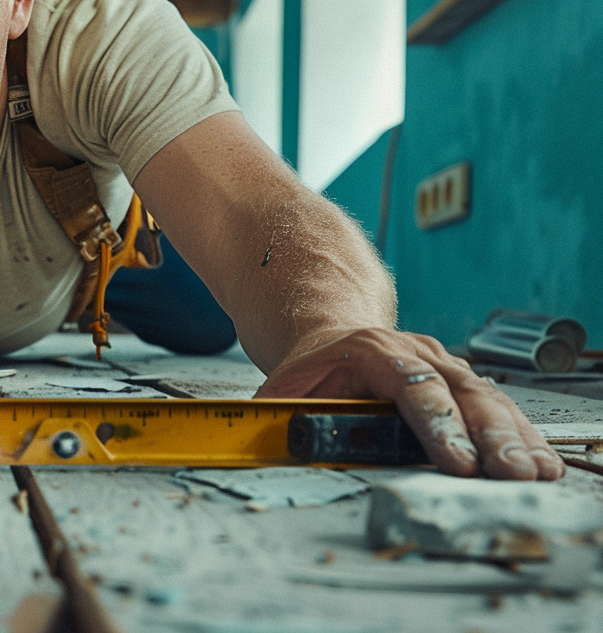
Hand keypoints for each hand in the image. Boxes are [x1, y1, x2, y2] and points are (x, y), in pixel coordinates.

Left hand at [256, 327, 564, 479]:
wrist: (331, 333)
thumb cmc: (311, 370)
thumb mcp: (284, 388)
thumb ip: (276, 419)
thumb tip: (265, 450)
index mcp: (373, 351)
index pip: (412, 386)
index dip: (437, 425)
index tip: (458, 462)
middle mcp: (417, 353)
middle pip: (462, 392)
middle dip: (489, 437)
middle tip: (511, 474)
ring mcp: (445, 365)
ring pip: (488, 398)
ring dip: (515, 438)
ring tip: (537, 474)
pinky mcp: (463, 382)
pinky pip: (498, 408)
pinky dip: (522, 435)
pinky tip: (542, 462)